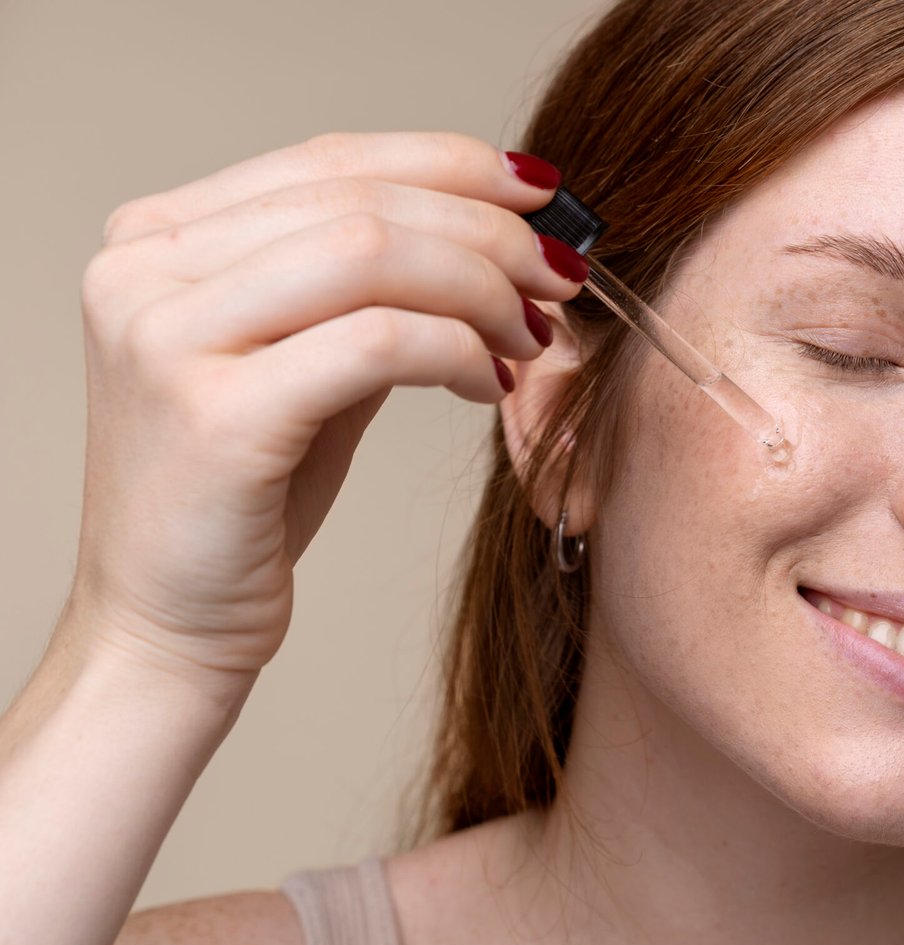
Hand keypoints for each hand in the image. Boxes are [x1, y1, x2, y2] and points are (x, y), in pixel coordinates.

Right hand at [68, 132, 581, 680]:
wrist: (168, 625)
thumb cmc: (245, 501)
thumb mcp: (303, 364)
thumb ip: (365, 294)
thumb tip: (491, 236)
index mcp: (157, 239)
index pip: (329, 160)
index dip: (451, 164)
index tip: (540, 191)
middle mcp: (144, 271)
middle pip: (358, 201)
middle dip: (486, 230)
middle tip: (560, 273)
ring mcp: (168, 338)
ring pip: (372, 256)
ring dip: (482, 287)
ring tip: (535, 332)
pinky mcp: (215, 415)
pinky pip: (377, 344)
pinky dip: (459, 352)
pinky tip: (493, 384)